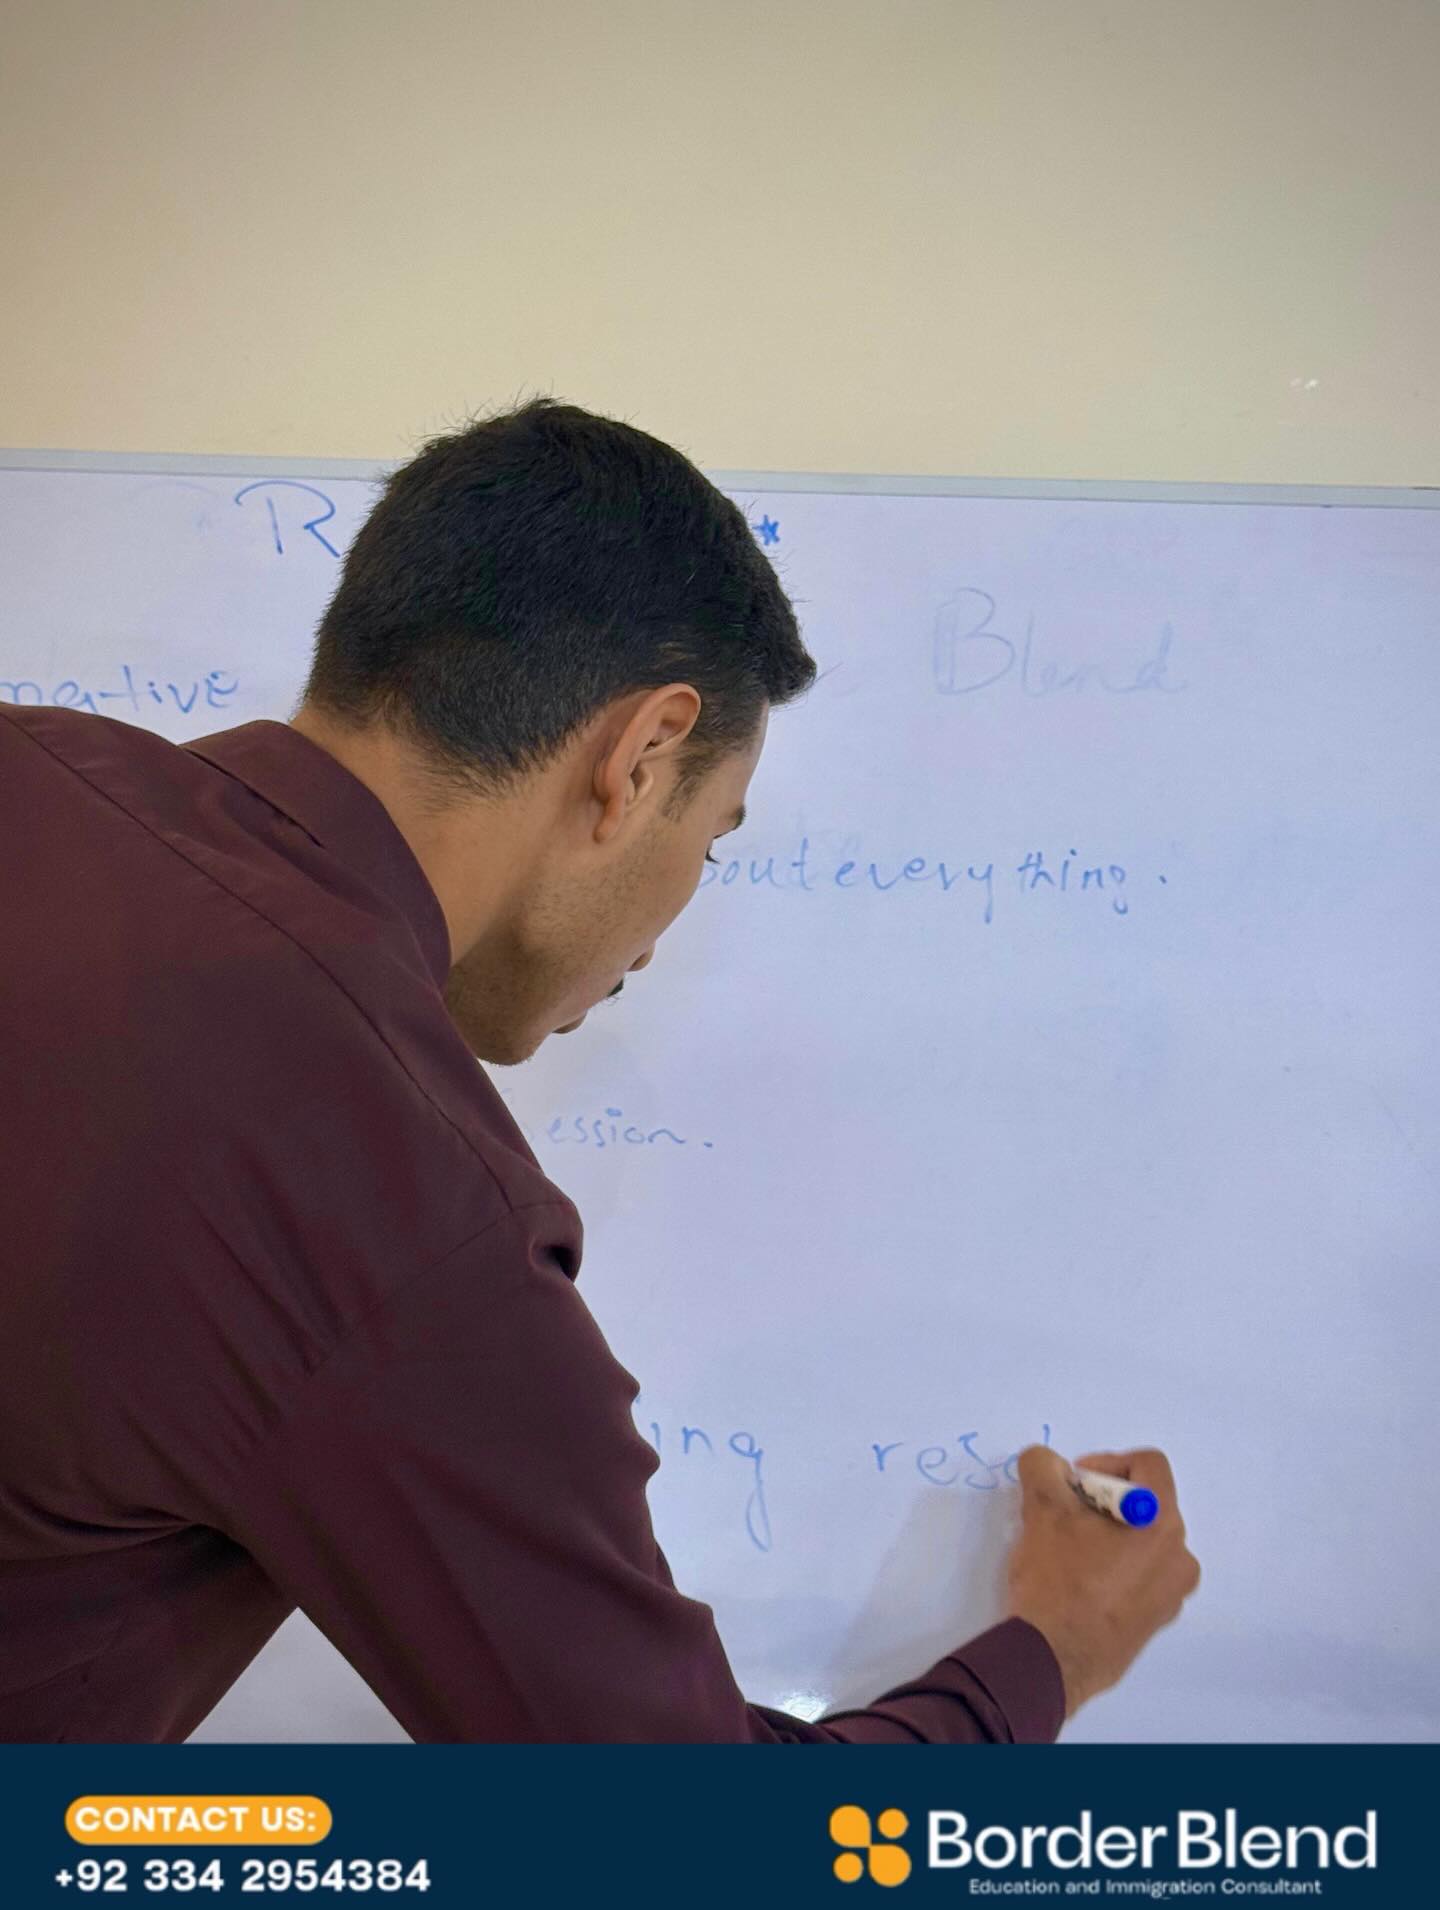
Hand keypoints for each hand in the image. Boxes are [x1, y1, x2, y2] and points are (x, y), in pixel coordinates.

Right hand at [1004, 1445, 1200, 1717]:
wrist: (1054, 1660)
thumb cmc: (1057, 1581)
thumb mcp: (1042, 1510)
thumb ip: (1044, 1468)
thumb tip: (1049, 1464)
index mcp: (1162, 1524)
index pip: (1149, 1465)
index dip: (1107, 1462)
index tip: (1073, 1485)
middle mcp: (1179, 1557)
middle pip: (1146, 1503)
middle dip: (1102, 1500)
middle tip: (1065, 1515)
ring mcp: (1172, 1593)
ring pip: (1142, 1541)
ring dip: (1108, 1533)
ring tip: (1068, 1551)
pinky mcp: (1157, 1619)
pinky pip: (1141, 1575)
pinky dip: (1114, 1566)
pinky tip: (1078, 1582)